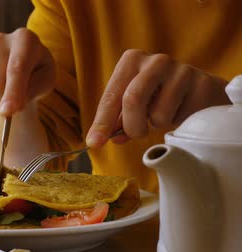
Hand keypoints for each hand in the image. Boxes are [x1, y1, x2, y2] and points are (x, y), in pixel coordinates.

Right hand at [0, 28, 55, 115]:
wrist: (22, 65)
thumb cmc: (37, 72)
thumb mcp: (46, 80)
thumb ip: (32, 92)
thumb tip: (8, 109)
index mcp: (24, 39)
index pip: (15, 69)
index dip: (12, 92)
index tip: (8, 111)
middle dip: (5, 97)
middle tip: (17, 93)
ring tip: (6, 87)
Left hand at [87, 49, 229, 146]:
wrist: (199, 92)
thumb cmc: (158, 97)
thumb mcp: (133, 104)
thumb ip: (115, 121)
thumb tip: (98, 139)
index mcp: (131, 60)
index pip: (111, 96)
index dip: (102, 122)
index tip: (95, 143)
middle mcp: (156, 60)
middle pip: (133, 99)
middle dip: (131, 126)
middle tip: (136, 134)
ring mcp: (182, 70)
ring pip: (159, 115)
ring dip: (157, 125)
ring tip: (164, 115)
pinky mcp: (202, 84)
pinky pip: (182, 119)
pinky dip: (177, 123)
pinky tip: (181, 111)